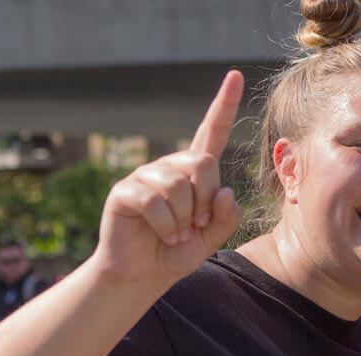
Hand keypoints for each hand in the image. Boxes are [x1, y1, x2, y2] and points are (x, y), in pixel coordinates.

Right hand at [90, 71, 244, 287]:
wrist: (143, 274)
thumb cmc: (178, 252)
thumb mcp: (213, 237)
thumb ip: (228, 216)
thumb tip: (224, 191)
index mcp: (194, 173)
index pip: (211, 132)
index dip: (224, 105)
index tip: (235, 76)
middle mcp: (170, 167)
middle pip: (203, 163)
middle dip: (205, 200)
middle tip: (194, 224)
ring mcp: (145, 176)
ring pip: (178, 185)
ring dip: (183, 218)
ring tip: (175, 232)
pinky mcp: (125, 190)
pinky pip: (155, 201)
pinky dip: (165, 225)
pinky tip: (161, 234)